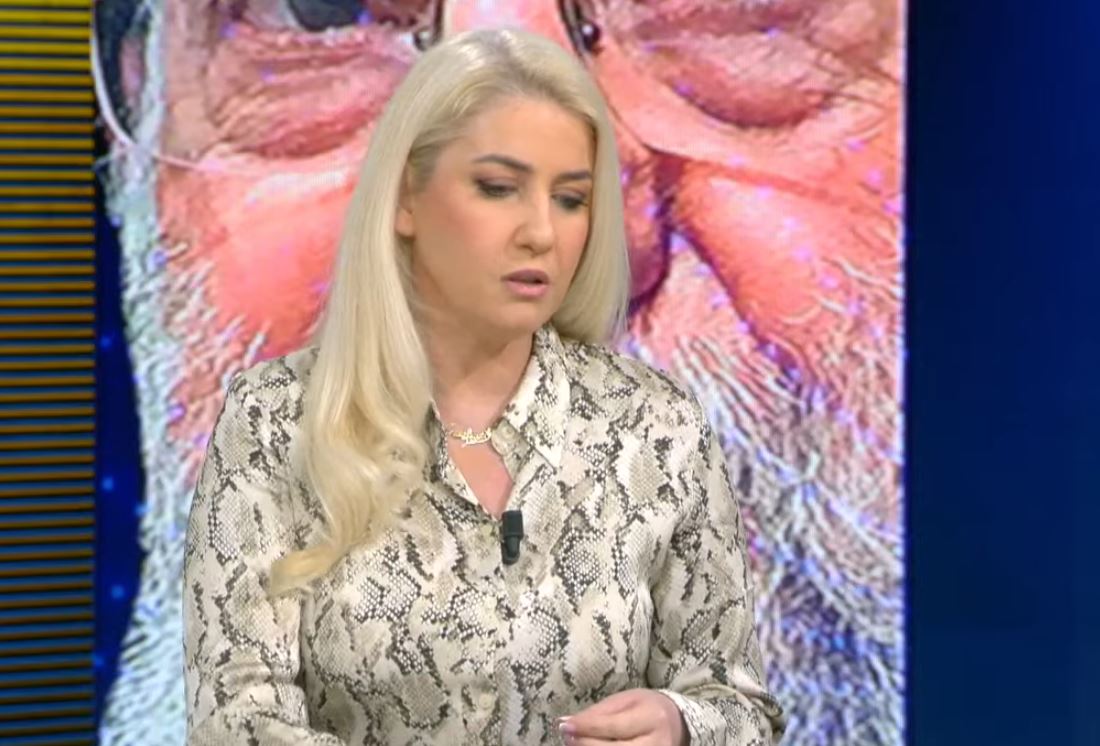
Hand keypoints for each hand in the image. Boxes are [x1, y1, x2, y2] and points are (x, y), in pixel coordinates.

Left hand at [557, 688, 688, 745]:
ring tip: (576, 745)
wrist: (678, 724)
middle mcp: (658, 743)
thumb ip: (598, 713)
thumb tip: (567, 723)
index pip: (615, 725)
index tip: (565, 725)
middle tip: (568, 738)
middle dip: (586, 745)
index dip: (587, 727)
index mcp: (653, 717)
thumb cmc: (646, 708)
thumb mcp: (625, 701)